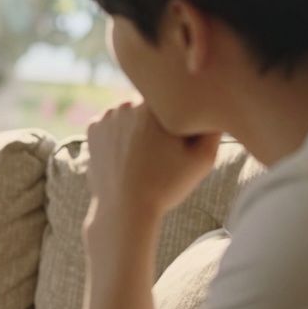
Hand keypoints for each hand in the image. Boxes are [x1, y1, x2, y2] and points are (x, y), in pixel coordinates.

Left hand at [84, 102, 221, 223]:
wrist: (125, 209)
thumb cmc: (167, 185)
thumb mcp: (203, 159)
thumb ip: (214, 127)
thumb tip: (214, 105)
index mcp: (154, 107)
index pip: (172, 99)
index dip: (179, 116)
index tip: (179, 138)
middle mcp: (127, 104)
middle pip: (150, 105)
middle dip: (157, 120)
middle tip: (162, 149)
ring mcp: (107, 116)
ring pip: (130, 112)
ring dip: (137, 124)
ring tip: (145, 152)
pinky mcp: (93, 128)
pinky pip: (113, 122)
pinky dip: (119, 133)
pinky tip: (128, 153)